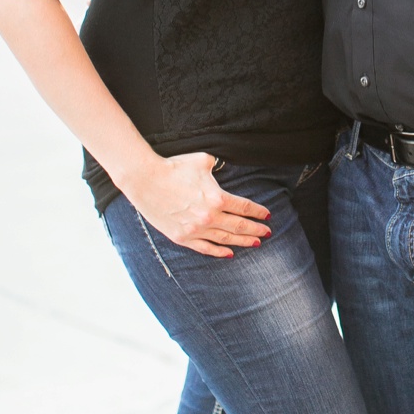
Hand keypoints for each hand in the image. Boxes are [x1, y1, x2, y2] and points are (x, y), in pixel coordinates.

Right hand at [117, 152, 269, 257]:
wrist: (145, 180)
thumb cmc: (175, 167)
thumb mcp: (203, 161)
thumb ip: (219, 166)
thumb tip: (226, 166)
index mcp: (217, 198)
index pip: (245, 208)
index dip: (259, 212)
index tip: (268, 215)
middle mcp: (209, 216)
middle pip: (239, 226)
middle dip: (256, 230)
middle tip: (268, 233)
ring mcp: (195, 229)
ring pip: (225, 239)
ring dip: (242, 242)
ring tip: (256, 243)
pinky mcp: (181, 237)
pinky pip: (204, 248)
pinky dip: (218, 251)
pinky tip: (230, 253)